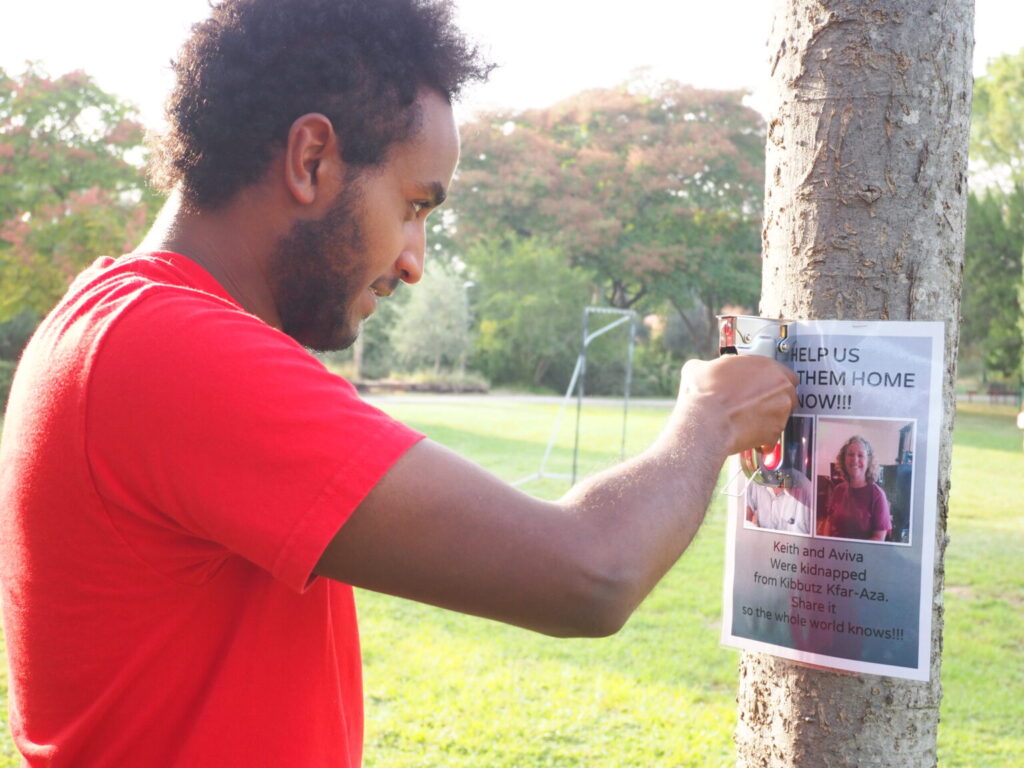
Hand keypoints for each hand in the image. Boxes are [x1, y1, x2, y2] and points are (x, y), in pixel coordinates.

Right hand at [678, 356, 797, 455]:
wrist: (705, 422)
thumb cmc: (705, 395)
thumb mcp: (698, 369)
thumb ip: (709, 368)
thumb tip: (701, 371)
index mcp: (766, 366)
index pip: (783, 371)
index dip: (770, 380)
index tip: (760, 385)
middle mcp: (779, 387)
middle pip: (787, 393)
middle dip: (774, 399)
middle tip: (755, 403)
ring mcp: (780, 411)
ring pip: (781, 415)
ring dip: (768, 417)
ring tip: (747, 421)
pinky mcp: (775, 433)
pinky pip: (772, 436)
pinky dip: (761, 437)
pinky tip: (745, 435)